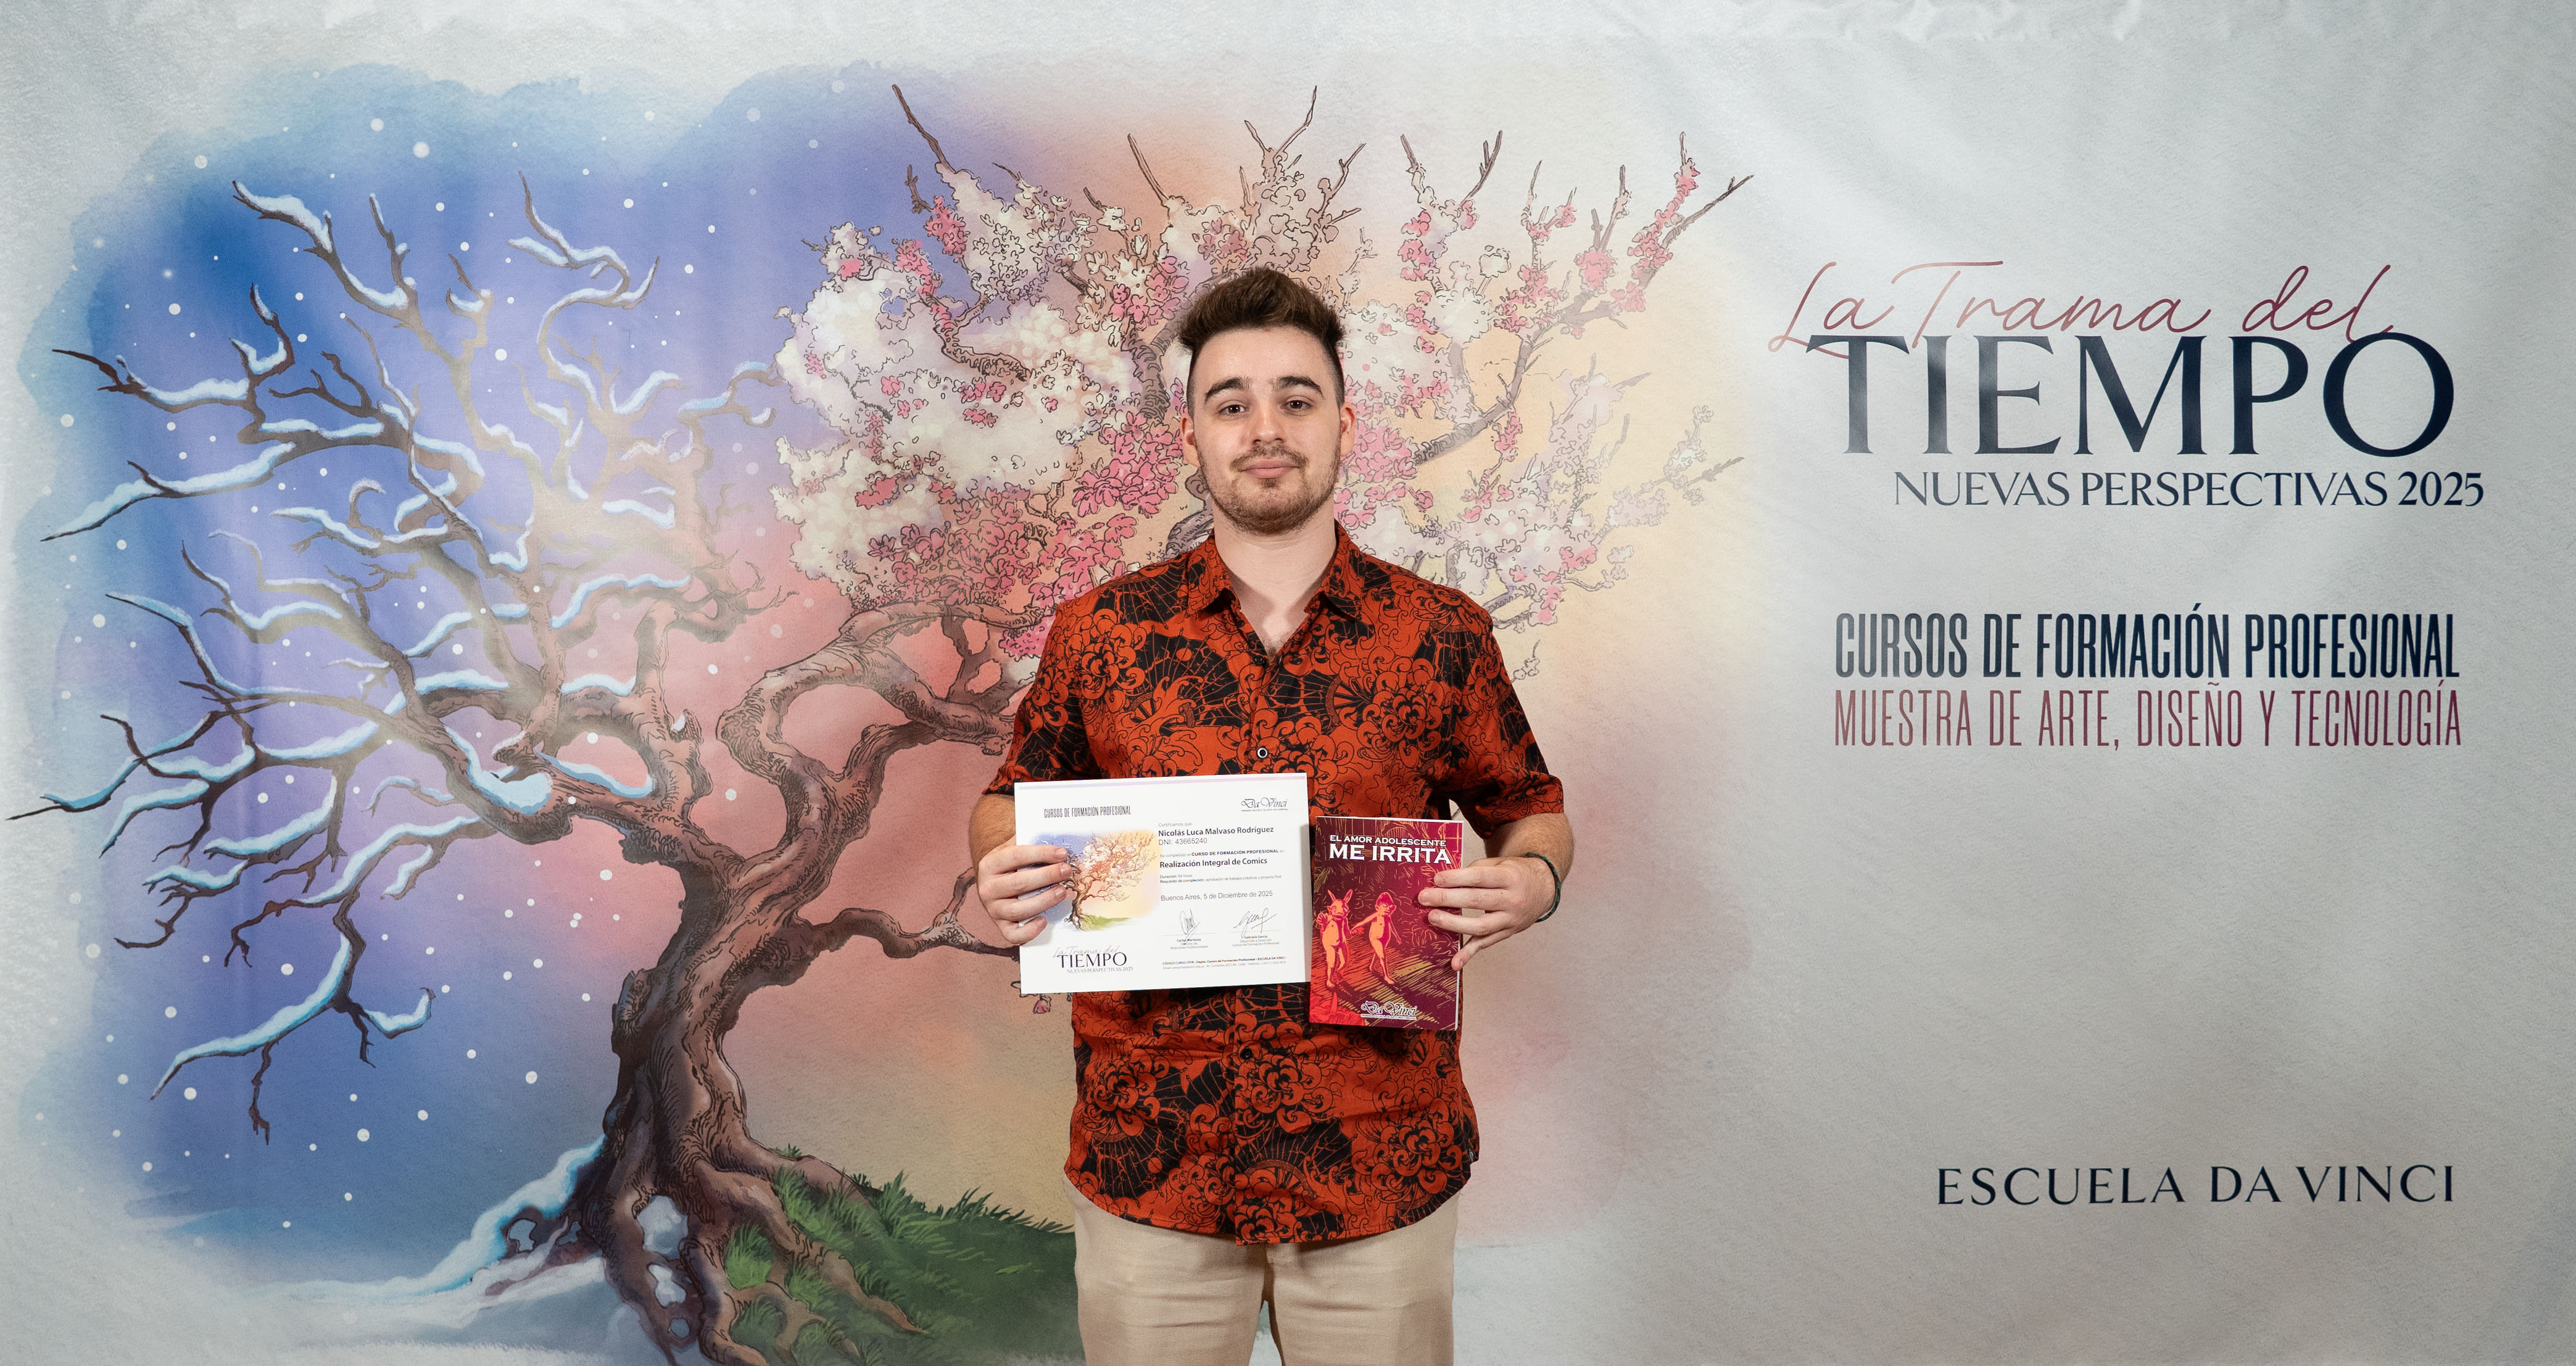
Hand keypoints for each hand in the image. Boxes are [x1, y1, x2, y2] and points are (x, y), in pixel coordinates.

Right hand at [977, 842, 1070, 945]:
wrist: (994, 883)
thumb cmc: (1012, 865)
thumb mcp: (1014, 850)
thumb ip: (1032, 848)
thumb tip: (1059, 849)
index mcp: (990, 865)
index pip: (1016, 856)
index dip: (1041, 854)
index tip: (1062, 853)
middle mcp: (988, 888)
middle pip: (1019, 883)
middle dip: (1047, 876)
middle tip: (1066, 871)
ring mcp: (993, 910)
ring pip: (1018, 909)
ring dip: (1044, 900)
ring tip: (1062, 892)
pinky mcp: (1001, 927)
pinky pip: (1013, 935)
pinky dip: (1029, 931)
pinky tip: (1044, 920)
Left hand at [1419, 855, 1552, 969]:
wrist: (1543, 889)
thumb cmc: (1516, 873)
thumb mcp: (1501, 863)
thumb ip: (1476, 869)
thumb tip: (1446, 880)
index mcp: (1510, 877)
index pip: (1479, 878)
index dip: (1456, 879)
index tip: (1436, 879)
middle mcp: (1512, 900)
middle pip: (1476, 901)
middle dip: (1447, 899)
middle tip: (1425, 897)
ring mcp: (1510, 920)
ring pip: (1480, 926)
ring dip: (1454, 924)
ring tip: (1433, 918)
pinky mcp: (1506, 934)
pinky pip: (1485, 945)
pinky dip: (1469, 955)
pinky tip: (1454, 962)